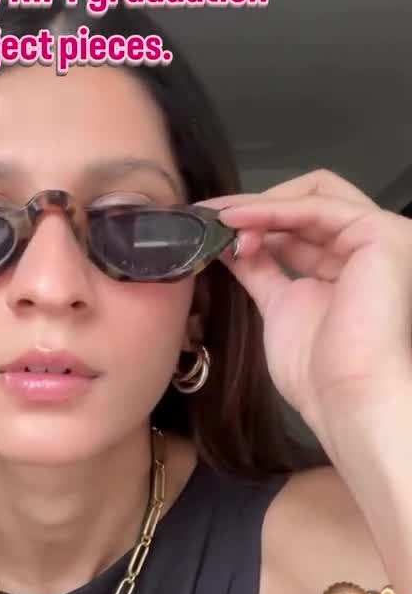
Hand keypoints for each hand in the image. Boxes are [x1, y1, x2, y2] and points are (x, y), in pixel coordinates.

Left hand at [202, 170, 411, 443]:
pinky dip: (272, 210)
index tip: (211, 231)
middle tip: (211, 221)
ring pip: (314, 195)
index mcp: (352, 268)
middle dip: (256, 208)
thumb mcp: (279, 306)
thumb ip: (261, 270)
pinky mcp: (380, 233)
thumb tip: (229, 244)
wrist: (347, 399)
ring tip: (222, 225)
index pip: (303, 226)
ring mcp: (381, 237)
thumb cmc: (318, 373)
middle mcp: (370, 248)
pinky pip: (318, 207)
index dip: (256, 223)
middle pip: (309, 202)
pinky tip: (236, 220)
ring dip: (259, 207)